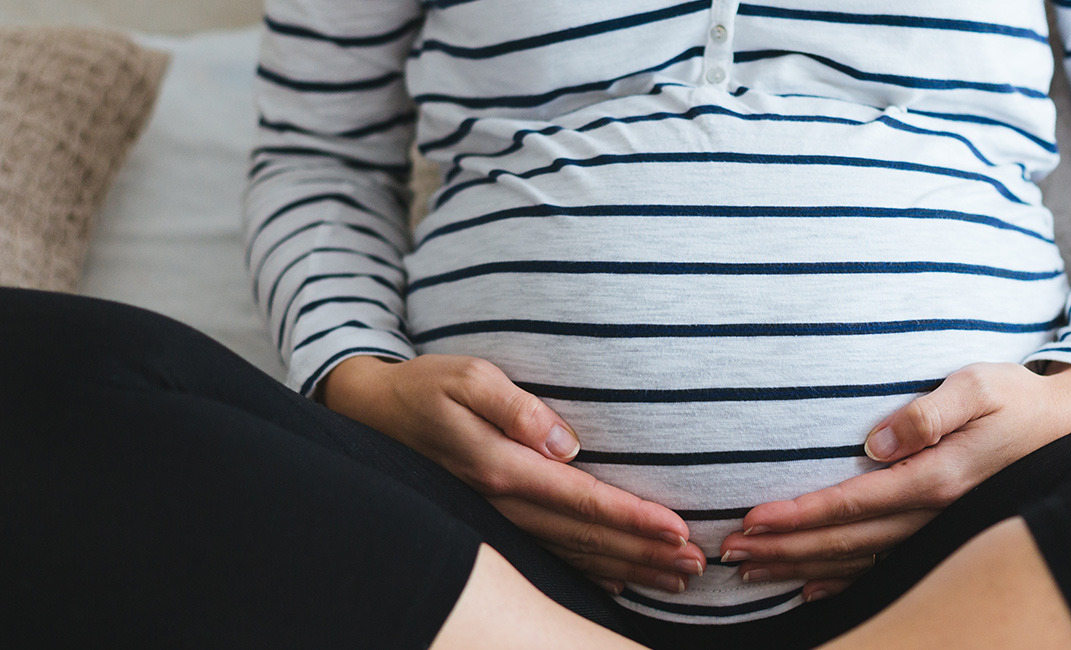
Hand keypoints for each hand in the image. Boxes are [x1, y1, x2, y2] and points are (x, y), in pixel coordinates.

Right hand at [320, 355, 705, 594]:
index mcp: (502, 467)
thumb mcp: (467, 377)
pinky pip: (552, 555)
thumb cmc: (427, 386)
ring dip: (628, 566)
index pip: (582, 499)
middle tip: (697, 564)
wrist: (373, 413)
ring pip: (574, 553)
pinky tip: (624, 580)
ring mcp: (499, 518)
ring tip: (676, 578)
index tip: (678, 530)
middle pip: (587, 536)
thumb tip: (565, 440)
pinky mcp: (497, 521)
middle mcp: (503, 502)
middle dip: (645, 552)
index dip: (632, 517)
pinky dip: (592, 571)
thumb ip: (516, 406)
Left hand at [718, 361, 1070, 600]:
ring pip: (856, 561)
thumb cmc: (1015, 398)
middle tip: (729, 551)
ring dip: (800, 567)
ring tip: (751, 570)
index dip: (798, 515)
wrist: (1070, 427)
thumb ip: (927, 412)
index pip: (851, 503)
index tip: (752, 518)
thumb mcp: (977, 385)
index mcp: (935, 479)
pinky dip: (841, 583)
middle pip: (844, 542)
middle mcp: (932, 515)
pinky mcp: (938, 535)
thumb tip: (875, 442)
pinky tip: (809, 589)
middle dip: (783, 548)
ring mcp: (935, 532)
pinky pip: (882, 570)